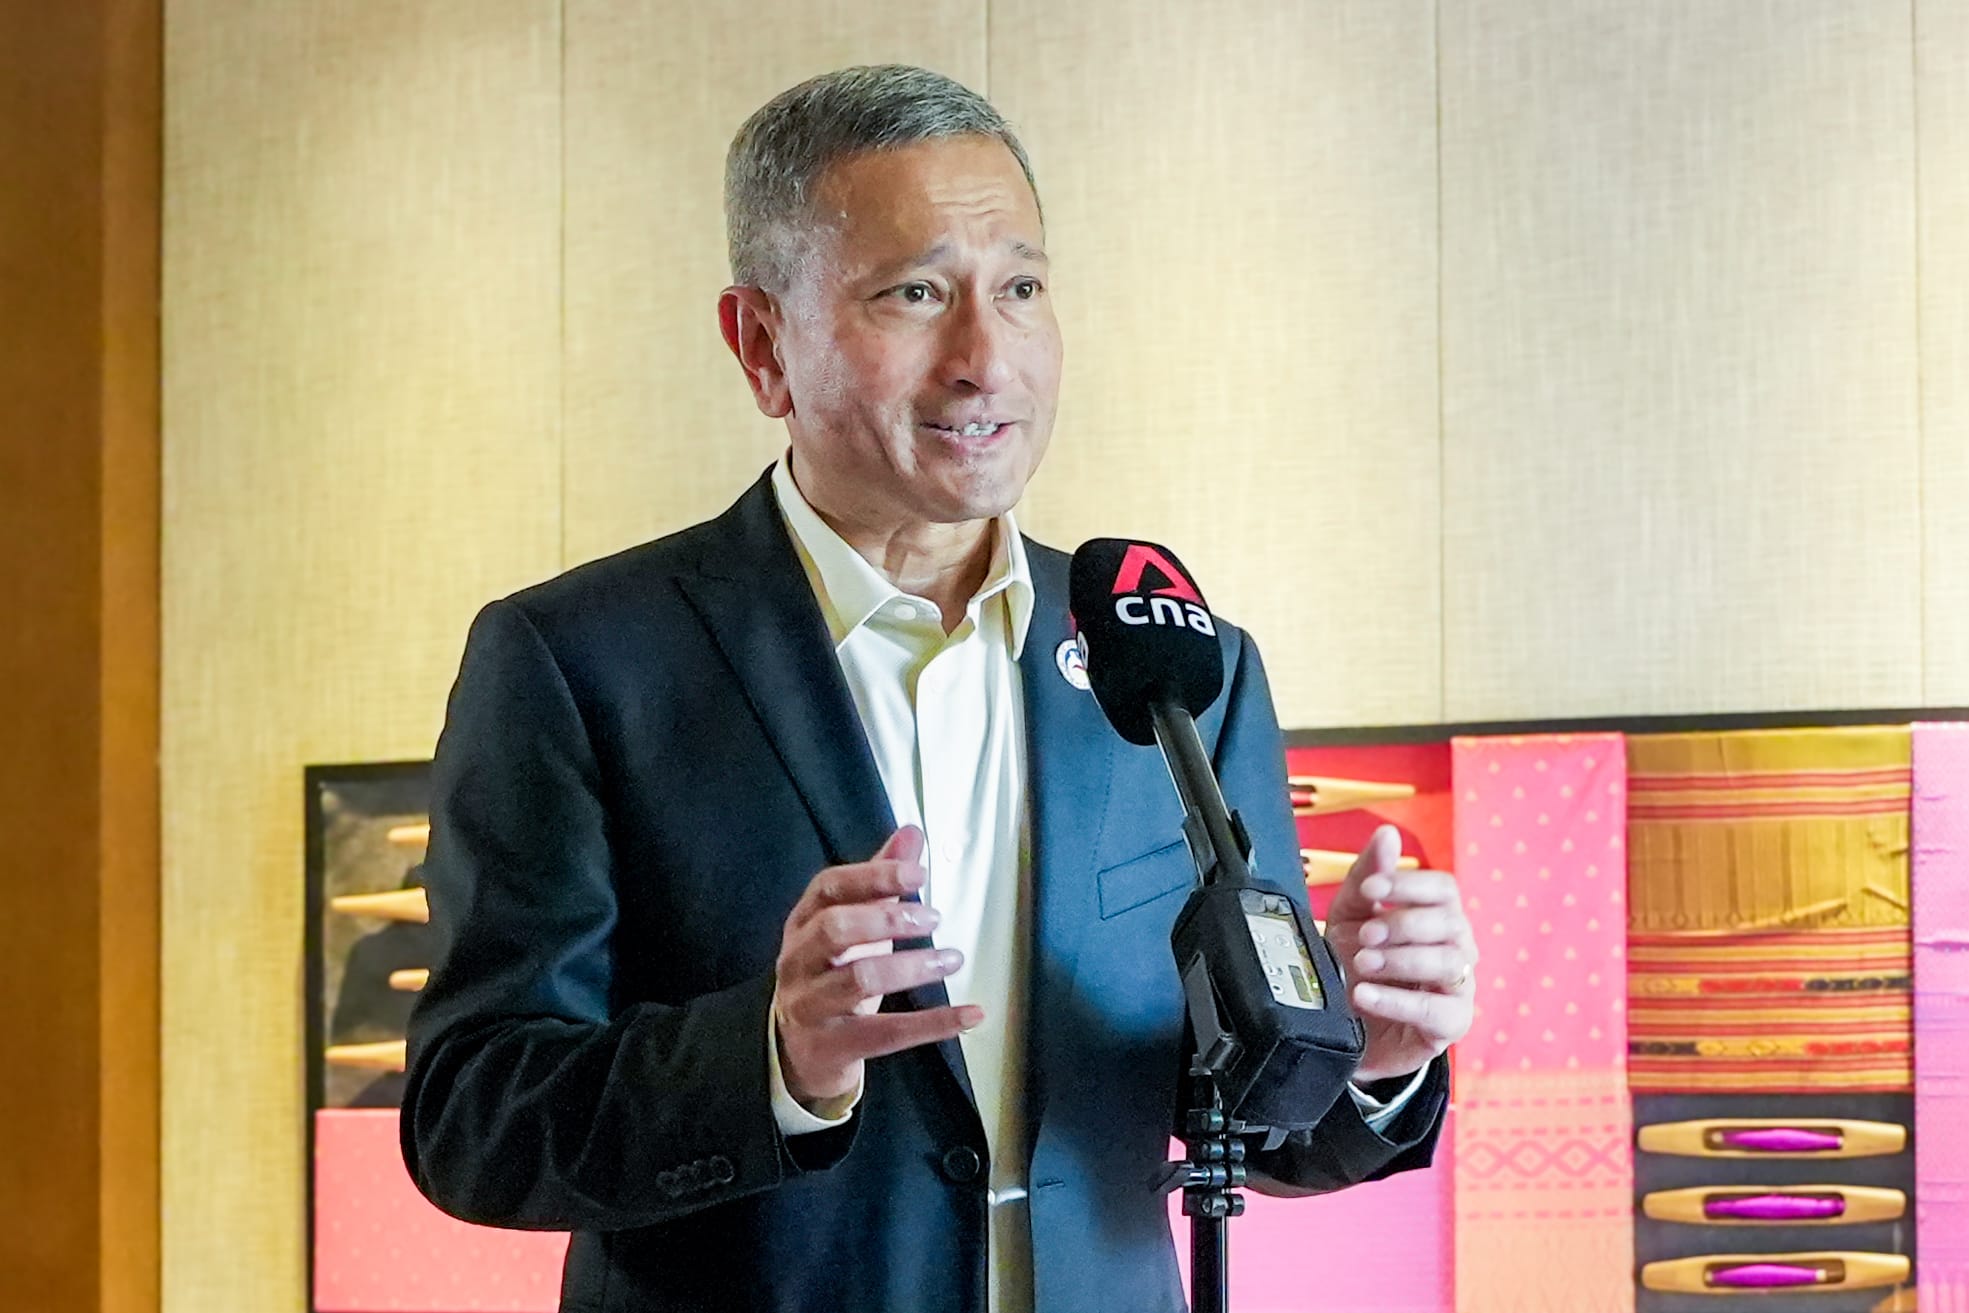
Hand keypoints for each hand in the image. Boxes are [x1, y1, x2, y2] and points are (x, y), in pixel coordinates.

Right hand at [774, 826, 983, 1107]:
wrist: (800, 1048)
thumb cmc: (831, 972)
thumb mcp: (852, 924)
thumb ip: (880, 881)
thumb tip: (912, 833)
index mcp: (803, 921)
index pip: (829, 887)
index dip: (873, 877)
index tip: (918, 874)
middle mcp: (798, 959)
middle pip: (833, 929)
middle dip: (887, 919)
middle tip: (934, 918)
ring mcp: (810, 1004)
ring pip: (858, 980)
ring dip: (911, 967)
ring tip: (952, 959)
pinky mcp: (832, 1045)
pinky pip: (885, 1034)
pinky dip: (933, 1024)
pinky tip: (971, 1014)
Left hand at [1323, 825, 1475, 1082]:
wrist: (1344, 1026)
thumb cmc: (1355, 965)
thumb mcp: (1350, 916)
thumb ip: (1368, 876)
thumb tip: (1387, 834)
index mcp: (1437, 917)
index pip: (1445, 889)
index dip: (1409, 885)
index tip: (1371, 889)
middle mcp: (1456, 948)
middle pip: (1450, 923)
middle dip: (1403, 925)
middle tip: (1364, 934)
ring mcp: (1458, 988)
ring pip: (1449, 962)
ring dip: (1401, 959)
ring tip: (1362, 964)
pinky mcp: (1450, 1025)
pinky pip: (1438, 1010)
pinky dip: (1398, 1000)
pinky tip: (1366, 995)